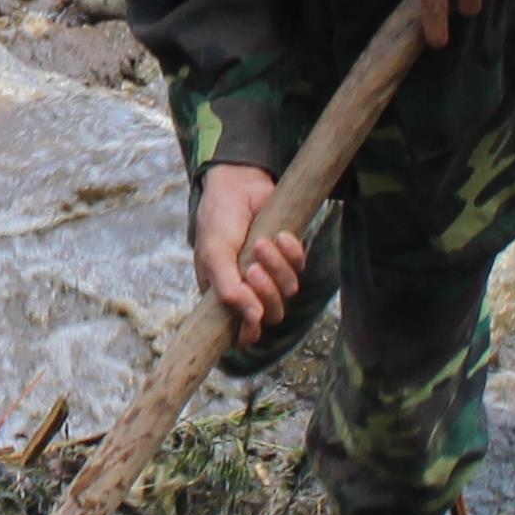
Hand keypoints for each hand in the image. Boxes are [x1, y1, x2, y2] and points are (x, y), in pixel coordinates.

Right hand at [192, 163, 308, 336]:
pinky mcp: (289, 255)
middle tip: (253, 268)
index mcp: (226, 294)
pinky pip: (301, 265)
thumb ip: (229, 290)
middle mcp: (250, 288)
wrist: (238, 183)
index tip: (253, 316)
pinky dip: (292, 251)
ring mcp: (271, 272)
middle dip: (266, 292)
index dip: (250, 330)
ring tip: (262, 242)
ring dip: (277, 267)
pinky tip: (280, 235)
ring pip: (288, 290)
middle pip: (272, 313)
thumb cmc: (218, 219)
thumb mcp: (214, 255)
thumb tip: (254, 319)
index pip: (242, 331)